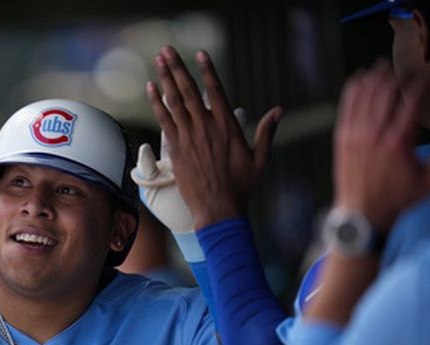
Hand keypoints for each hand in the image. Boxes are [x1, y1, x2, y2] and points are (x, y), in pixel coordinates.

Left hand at [146, 46, 281, 229]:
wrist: (219, 208)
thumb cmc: (241, 186)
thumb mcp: (260, 158)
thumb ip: (267, 132)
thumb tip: (279, 110)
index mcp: (227, 126)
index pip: (216, 91)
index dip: (207, 70)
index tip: (200, 54)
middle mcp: (207, 127)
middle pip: (190, 90)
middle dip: (178, 67)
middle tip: (167, 50)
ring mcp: (189, 137)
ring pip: (175, 101)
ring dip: (166, 79)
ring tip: (158, 60)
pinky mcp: (176, 149)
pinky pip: (164, 120)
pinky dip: (157, 103)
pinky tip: (151, 88)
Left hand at [333, 61, 429, 231]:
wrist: (361, 216)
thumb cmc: (397, 199)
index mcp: (398, 142)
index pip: (412, 99)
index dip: (424, 82)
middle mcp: (374, 134)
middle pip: (387, 90)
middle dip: (400, 75)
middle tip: (409, 71)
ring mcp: (355, 135)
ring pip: (365, 94)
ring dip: (376, 77)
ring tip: (386, 67)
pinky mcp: (342, 138)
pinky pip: (347, 106)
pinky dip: (354, 89)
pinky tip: (361, 79)